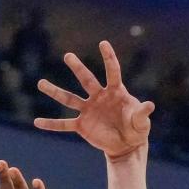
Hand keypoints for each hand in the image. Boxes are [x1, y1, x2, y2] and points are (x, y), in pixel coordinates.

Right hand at [35, 40, 154, 158]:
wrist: (127, 144)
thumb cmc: (136, 129)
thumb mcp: (141, 123)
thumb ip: (142, 114)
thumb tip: (150, 105)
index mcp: (115, 92)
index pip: (112, 72)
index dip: (109, 58)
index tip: (103, 43)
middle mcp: (99, 97)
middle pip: (86, 80)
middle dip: (78, 68)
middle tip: (68, 55)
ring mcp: (88, 110)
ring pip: (69, 99)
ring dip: (55, 91)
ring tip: (40, 83)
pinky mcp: (82, 126)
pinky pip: (64, 124)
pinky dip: (51, 124)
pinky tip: (37, 122)